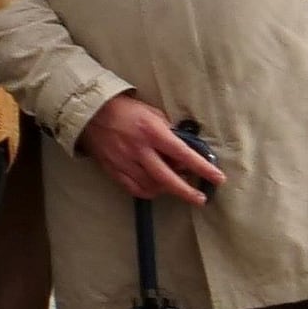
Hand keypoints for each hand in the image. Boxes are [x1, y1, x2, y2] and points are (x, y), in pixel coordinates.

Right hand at [79, 91, 224, 204]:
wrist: (89, 112)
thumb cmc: (125, 109)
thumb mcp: (152, 113)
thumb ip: (168, 132)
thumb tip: (183, 151)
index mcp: (151, 132)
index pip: (183, 153)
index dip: (202, 167)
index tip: (218, 178)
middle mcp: (139, 149)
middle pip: (167, 177)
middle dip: (187, 191)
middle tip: (201, 199)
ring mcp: (124, 161)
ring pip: (151, 185)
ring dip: (167, 190)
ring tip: (176, 187)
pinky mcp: (113, 169)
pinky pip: (134, 188)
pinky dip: (148, 192)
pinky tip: (156, 189)